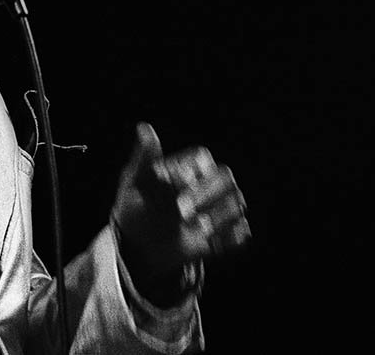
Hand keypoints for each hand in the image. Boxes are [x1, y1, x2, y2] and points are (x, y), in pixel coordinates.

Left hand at [111, 123, 249, 302]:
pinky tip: (212, 242)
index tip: (176, 186)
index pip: (202, 158)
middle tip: (183, 212)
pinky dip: (231, 236)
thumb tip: (144, 127)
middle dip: (207, 194)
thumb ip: (144, 159)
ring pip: (236, 204)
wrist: (138, 247)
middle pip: (225, 178)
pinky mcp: (222, 235)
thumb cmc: (135, 207)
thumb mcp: (134, 183)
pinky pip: (240, 233)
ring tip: (198, 230)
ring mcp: (216, 210)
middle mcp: (206, 185)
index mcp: (186, 167)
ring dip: (219, 216)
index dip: (193, 170)